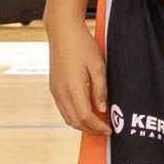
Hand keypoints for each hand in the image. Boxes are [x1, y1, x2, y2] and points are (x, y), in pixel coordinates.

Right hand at [47, 18, 107, 137]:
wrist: (62, 32)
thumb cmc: (82, 46)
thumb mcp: (98, 65)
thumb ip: (100, 89)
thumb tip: (102, 109)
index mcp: (74, 88)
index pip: (86, 117)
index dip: (98, 127)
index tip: (110, 130)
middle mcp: (61, 93)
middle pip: (75, 122)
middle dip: (90, 130)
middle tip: (104, 131)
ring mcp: (55, 91)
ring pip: (67, 117)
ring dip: (81, 125)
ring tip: (97, 124)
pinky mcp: (53, 87)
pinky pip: (63, 109)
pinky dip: (74, 116)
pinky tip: (85, 112)